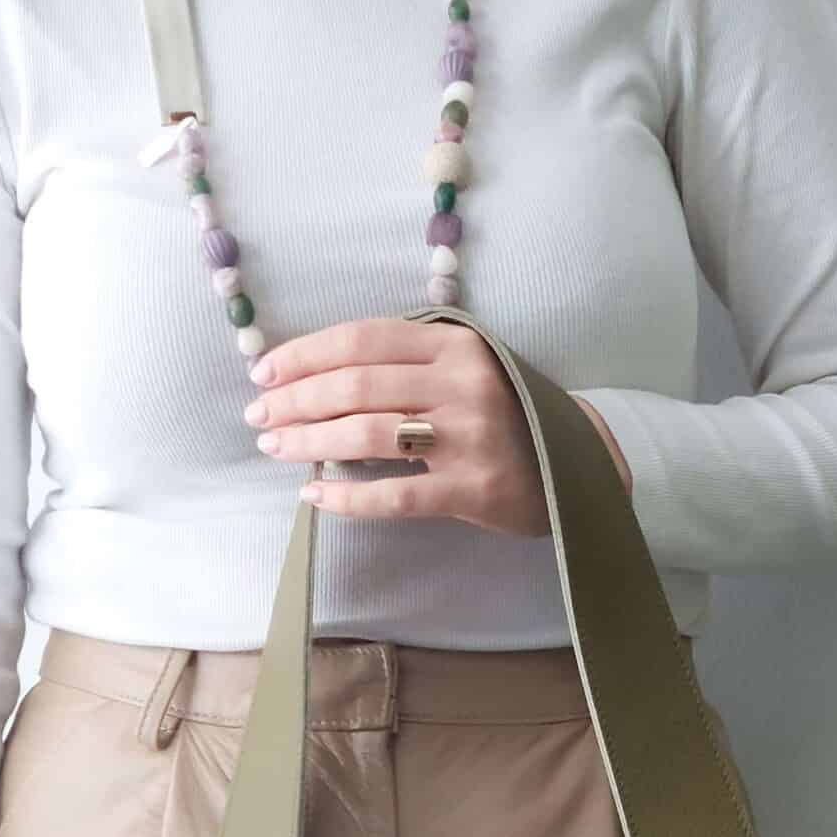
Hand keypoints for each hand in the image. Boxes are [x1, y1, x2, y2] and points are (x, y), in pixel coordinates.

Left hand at [243, 317, 632, 529]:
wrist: (577, 465)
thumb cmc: (506, 413)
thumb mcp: (467, 368)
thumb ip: (408, 361)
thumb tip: (315, 374)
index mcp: (457, 345)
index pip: (363, 339)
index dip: (305, 354)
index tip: (264, 371)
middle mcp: (463, 385)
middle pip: (357, 386)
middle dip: (296, 400)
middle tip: (258, 415)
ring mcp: (469, 439)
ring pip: (367, 435)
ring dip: (309, 442)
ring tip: (274, 447)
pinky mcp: (472, 490)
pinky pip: (395, 495)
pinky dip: (347, 497)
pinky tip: (313, 497)